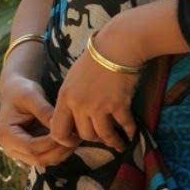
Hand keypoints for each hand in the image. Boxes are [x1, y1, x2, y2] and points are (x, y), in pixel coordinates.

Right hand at [0, 71, 77, 166]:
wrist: (17, 90)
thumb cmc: (22, 90)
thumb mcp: (32, 96)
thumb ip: (44, 112)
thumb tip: (59, 126)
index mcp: (6, 136)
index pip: (31, 148)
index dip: (51, 143)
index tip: (67, 131)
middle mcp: (11, 148)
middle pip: (39, 159)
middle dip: (60, 150)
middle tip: (76, 137)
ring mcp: (22, 152)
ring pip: (46, 160)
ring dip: (63, 152)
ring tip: (77, 137)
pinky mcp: (32, 151)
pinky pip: (49, 155)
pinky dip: (61, 150)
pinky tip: (72, 137)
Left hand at [49, 33, 139, 151]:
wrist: (118, 45)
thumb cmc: (96, 57)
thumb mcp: (74, 76)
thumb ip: (71, 97)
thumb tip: (74, 114)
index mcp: (65, 97)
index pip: (58, 130)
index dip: (66, 140)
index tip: (76, 140)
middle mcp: (80, 105)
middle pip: (83, 134)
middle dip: (93, 139)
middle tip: (100, 138)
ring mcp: (99, 106)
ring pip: (103, 135)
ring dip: (112, 142)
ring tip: (118, 144)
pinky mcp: (119, 105)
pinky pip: (124, 126)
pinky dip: (129, 133)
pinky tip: (131, 136)